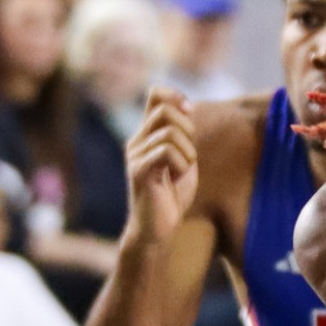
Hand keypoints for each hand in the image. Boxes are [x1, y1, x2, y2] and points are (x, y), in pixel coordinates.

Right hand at [126, 87, 200, 246]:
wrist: (157, 230)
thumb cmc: (172, 197)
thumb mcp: (184, 160)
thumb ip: (184, 136)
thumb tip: (188, 106)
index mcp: (147, 135)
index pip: (155, 95)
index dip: (176, 97)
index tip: (190, 113)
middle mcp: (137, 141)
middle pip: (165, 110)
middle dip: (188, 128)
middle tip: (190, 153)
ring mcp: (135, 155)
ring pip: (170, 132)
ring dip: (188, 152)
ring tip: (184, 170)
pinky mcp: (139, 171)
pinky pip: (166, 152)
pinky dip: (182, 164)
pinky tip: (178, 177)